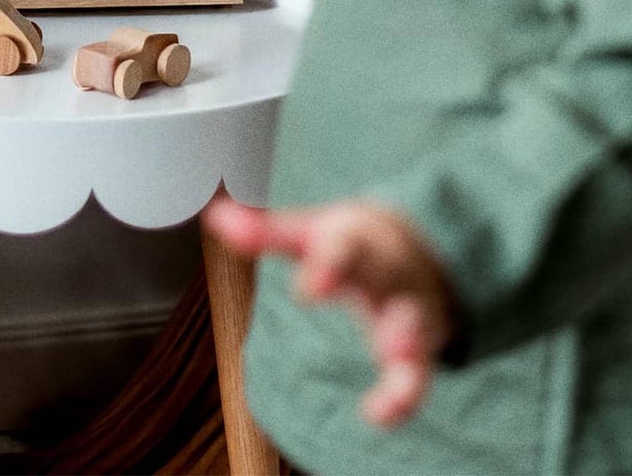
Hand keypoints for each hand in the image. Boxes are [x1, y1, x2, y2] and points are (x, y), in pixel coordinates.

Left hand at [202, 194, 456, 426]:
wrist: (413, 246)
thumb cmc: (350, 242)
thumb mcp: (308, 232)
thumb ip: (264, 232)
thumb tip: (214, 217)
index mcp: (358, 240)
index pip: (345, 247)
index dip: (329, 267)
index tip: (307, 291)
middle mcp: (389, 272)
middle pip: (389, 278)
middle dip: (378, 291)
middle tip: (377, 330)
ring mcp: (409, 310)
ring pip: (414, 327)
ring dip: (407, 340)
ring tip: (395, 352)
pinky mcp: (417, 349)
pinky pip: (416, 375)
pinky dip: (403, 396)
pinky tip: (377, 414)